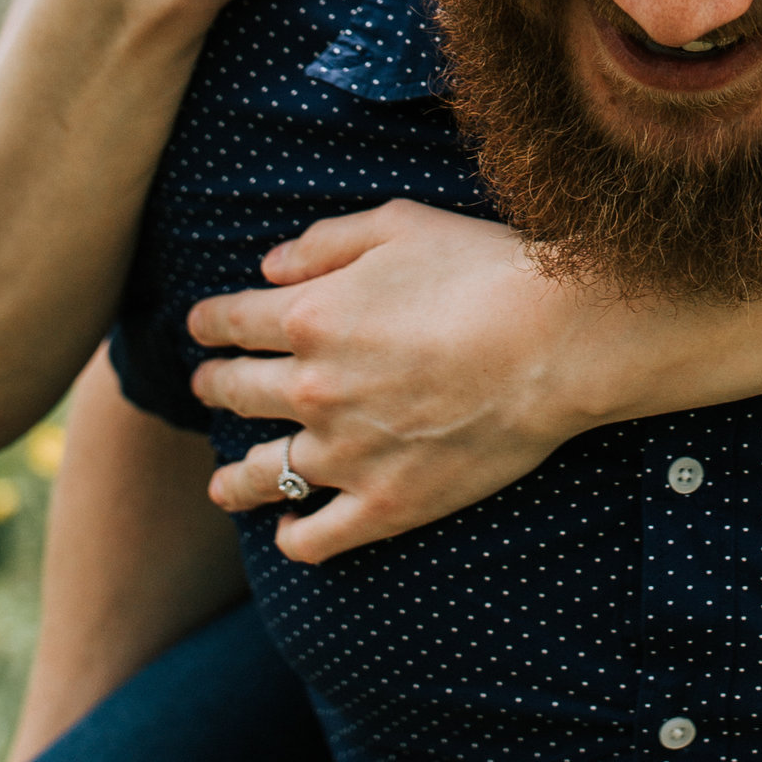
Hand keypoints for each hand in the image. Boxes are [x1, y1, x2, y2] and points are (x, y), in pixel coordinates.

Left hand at [190, 200, 639, 556]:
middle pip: (234, 392)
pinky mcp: (386, 505)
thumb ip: (324, 242)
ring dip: (231, 476)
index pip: (230, 323)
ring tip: (223, 483)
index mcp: (309, 316)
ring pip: (258, 474)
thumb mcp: (399, 224)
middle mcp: (312, 388)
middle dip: (213, 386)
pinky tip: (289, 527)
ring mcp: (345, 454)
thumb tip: (268, 265)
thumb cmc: (486, 270)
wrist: (559, 342)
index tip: (202, 327)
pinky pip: (315, 538)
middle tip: (210, 387)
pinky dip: (293, 536)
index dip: (209, 323)